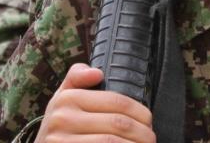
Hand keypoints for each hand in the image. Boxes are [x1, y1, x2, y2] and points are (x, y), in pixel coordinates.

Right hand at [35, 64, 155, 142]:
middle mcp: (63, 119)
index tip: (149, 121)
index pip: (117, 102)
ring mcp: (63, 142)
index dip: (140, 112)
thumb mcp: (61, 98)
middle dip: (143, 133)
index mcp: (67, 98)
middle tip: (151, 138)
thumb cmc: (58, 126)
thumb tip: (97, 73)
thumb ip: (77, 78)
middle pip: (118, 124)